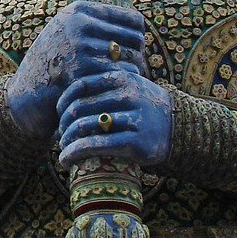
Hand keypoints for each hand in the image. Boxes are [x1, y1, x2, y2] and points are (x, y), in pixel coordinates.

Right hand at [8, 1, 146, 139]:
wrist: (26, 94)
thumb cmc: (54, 64)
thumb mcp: (67, 33)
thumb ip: (95, 23)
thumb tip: (139, 25)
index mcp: (78, 10)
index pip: (134, 20)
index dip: (136, 39)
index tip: (128, 54)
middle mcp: (80, 24)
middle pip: (137, 39)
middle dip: (136, 57)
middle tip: (128, 73)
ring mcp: (81, 46)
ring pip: (134, 58)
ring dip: (133, 73)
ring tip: (121, 81)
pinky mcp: (84, 70)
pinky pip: (124, 75)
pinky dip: (124, 85)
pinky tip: (114, 90)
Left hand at [56, 67, 172, 167]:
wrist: (178, 128)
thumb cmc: (141, 108)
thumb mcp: (127, 87)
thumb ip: (101, 88)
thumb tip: (60, 102)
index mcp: (121, 78)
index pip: (80, 86)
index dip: (63, 102)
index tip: (58, 115)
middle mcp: (127, 95)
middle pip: (79, 108)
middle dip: (63, 125)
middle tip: (59, 136)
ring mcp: (133, 118)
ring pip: (84, 127)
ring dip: (66, 141)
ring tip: (62, 149)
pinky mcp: (136, 142)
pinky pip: (96, 145)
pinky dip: (75, 153)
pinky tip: (65, 159)